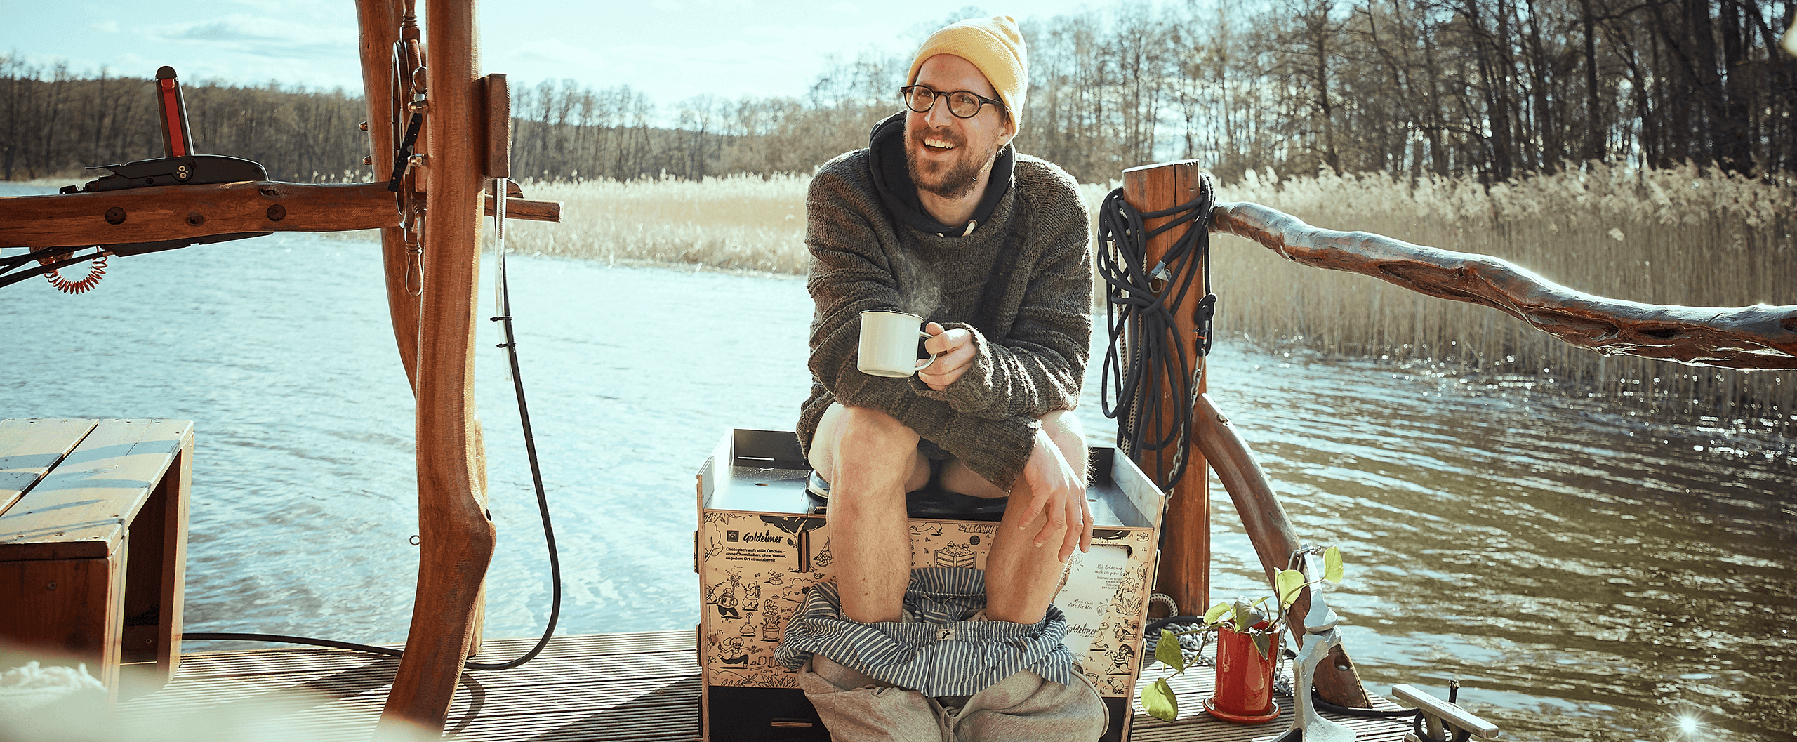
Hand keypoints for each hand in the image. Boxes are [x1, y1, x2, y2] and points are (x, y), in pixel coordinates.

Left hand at [918, 322, 975, 390]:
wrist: (975, 351)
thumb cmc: (958, 341)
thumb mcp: (950, 332)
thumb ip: (938, 331)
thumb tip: (930, 327)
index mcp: (964, 338)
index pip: (945, 341)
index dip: (931, 345)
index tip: (927, 346)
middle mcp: (968, 354)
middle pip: (944, 365)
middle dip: (927, 366)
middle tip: (919, 364)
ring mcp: (968, 369)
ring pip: (945, 379)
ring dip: (929, 377)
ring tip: (922, 373)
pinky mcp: (965, 381)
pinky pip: (947, 387)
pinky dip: (934, 385)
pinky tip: (930, 379)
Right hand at [1015, 428, 1091, 561]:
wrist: (1035, 444)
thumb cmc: (1046, 463)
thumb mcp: (1061, 481)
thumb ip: (1064, 498)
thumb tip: (1059, 521)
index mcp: (1078, 491)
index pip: (1088, 519)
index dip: (1087, 536)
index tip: (1082, 550)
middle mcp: (1073, 491)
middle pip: (1075, 525)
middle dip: (1069, 545)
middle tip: (1061, 558)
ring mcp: (1060, 489)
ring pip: (1057, 522)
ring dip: (1046, 536)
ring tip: (1036, 543)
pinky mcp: (1045, 486)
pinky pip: (1036, 510)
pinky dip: (1028, 520)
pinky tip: (1021, 525)